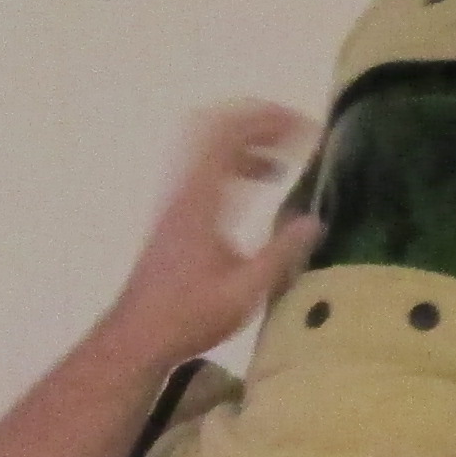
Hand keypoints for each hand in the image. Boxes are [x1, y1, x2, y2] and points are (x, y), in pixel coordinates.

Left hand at [93, 100, 318, 371]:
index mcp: (201, 200)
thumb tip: (316, 221)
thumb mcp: (245, 291)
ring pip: (208, 144)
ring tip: (284, 159)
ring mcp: (175, 197)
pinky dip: (235, 161)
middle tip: (296, 135)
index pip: (231, 134)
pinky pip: (204, 165)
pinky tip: (259, 184)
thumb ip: (282, 253)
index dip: (270, 120)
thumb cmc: (189, 317)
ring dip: (248, 141)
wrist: (139, 335)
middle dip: (260, 121)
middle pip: (216, 125)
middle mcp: (184, 188)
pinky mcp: (175, 212)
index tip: (307, 131)